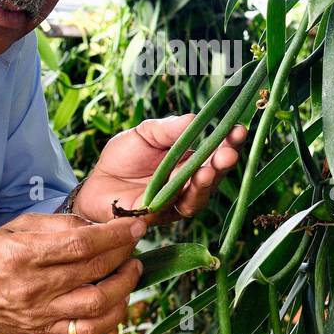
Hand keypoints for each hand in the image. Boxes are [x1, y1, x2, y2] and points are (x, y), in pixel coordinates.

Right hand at [0, 213, 144, 333]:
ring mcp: (41, 314)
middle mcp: (34, 287)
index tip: (134, 226)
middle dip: (123, 254)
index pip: (81, 245)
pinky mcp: (45, 332)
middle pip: (94, 271)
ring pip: (97, 304)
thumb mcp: (16, 226)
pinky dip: (111, 315)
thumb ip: (56, 224)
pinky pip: (88, 330)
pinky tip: (119, 298)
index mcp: (24, 255)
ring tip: (131, 270)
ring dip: (124, 286)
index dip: (114, 235)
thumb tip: (95, 226)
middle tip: (134, 243)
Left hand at [75, 114, 247, 224]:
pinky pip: (176, 206)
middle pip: (213, 175)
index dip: (229, 142)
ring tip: (211, 166)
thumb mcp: (145, 134)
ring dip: (208, 180)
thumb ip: (169, 129)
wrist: (95, 183)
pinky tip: (189, 180)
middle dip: (224, 162)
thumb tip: (196, 118)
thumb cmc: (122, 158)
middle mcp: (188, 183)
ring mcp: (176, 201)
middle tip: (230, 151)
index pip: (215, 151)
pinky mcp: (160, 215)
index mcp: (189, 161)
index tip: (239, 129)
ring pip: (199, 194)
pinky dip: (184, 194)